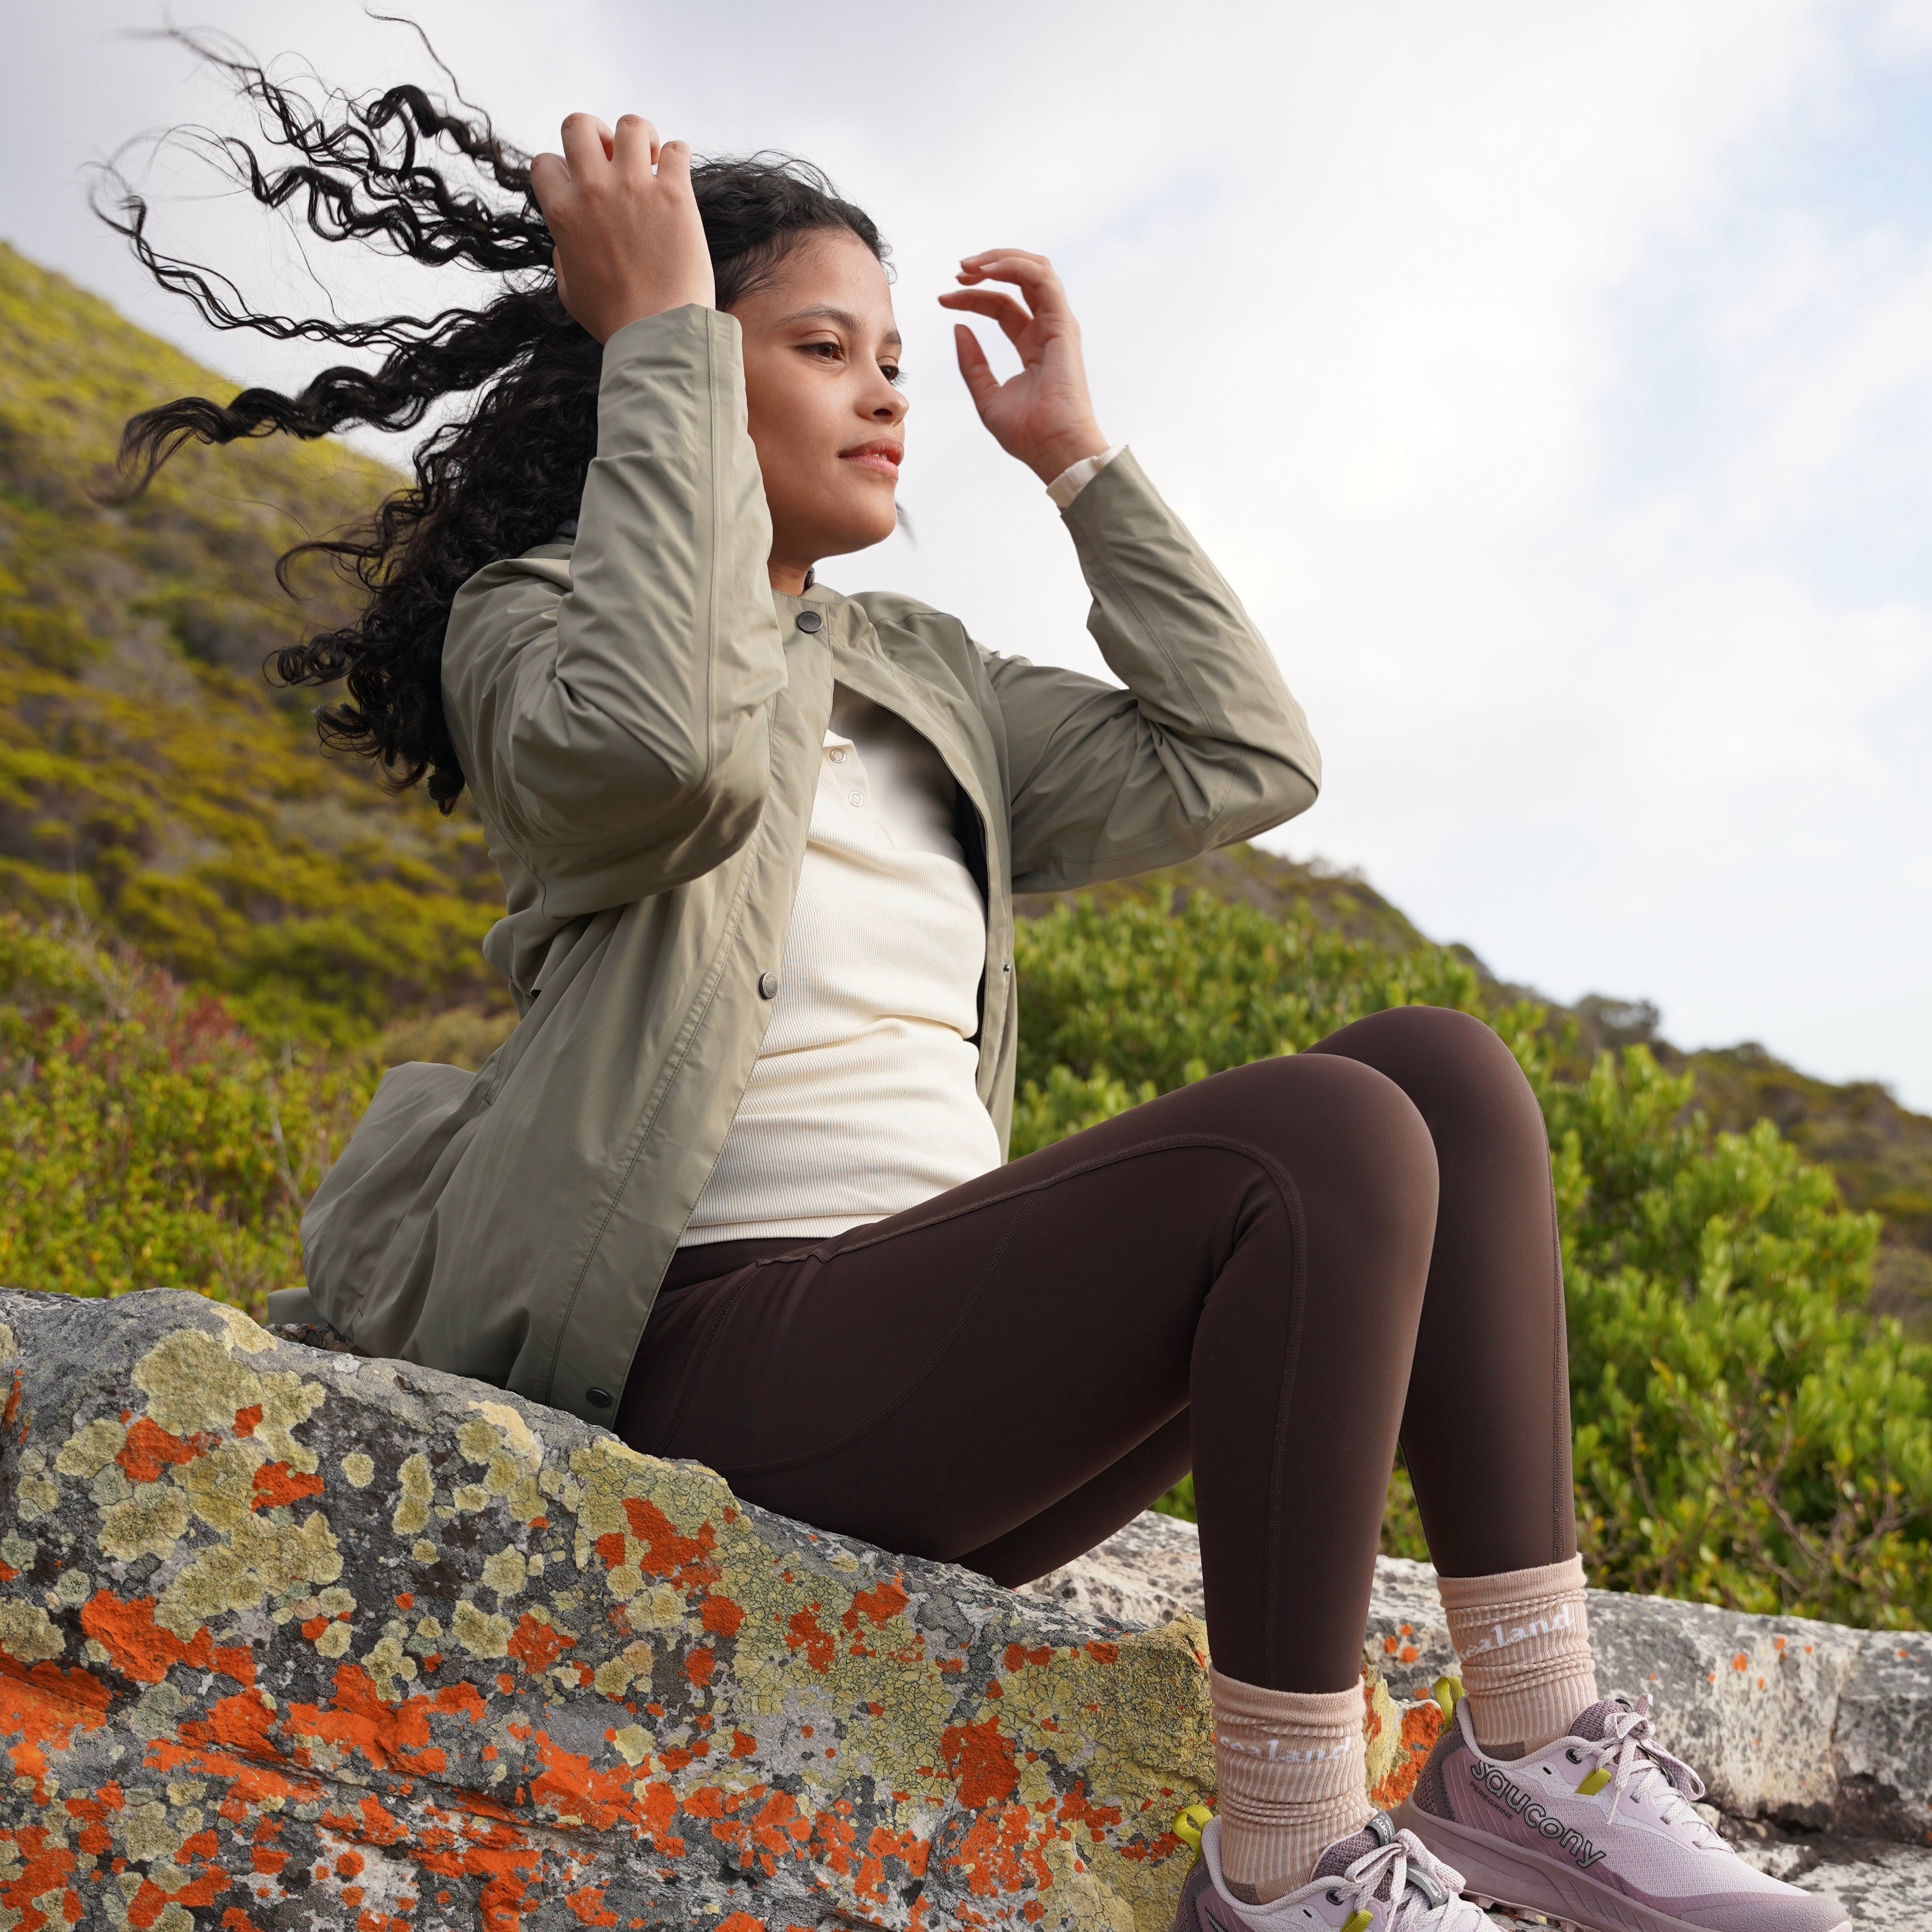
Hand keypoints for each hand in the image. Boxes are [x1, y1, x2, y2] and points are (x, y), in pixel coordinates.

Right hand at [530, 114, 713, 342]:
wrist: (658, 334)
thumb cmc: (614, 320)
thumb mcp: (570, 291)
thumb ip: (563, 256)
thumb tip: (565, 243)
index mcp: (562, 212)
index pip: (545, 160)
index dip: (563, 169)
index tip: (583, 187)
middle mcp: (593, 190)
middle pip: (579, 125)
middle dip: (596, 136)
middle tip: (615, 160)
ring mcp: (634, 188)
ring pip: (630, 125)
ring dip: (640, 139)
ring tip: (651, 163)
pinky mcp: (675, 195)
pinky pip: (678, 150)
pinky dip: (678, 156)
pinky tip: (678, 177)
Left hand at [939, 251, 1108, 484]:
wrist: (1055, 450)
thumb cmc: (1028, 435)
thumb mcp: (987, 396)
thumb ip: (972, 363)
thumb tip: (958, 328)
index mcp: (1031, 345)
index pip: (1001, 305)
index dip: (971, 297)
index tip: (942, 299)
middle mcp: (1047, 330)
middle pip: (1018, 280)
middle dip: (987, 267)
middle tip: (957, 271)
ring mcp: (1058, 325)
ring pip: (1033, 270)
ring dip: (999, 259)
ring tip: (967, 266)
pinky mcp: (1063, 324)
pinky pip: (1041, 279)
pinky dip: (1013, 267)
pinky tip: (985, 271)